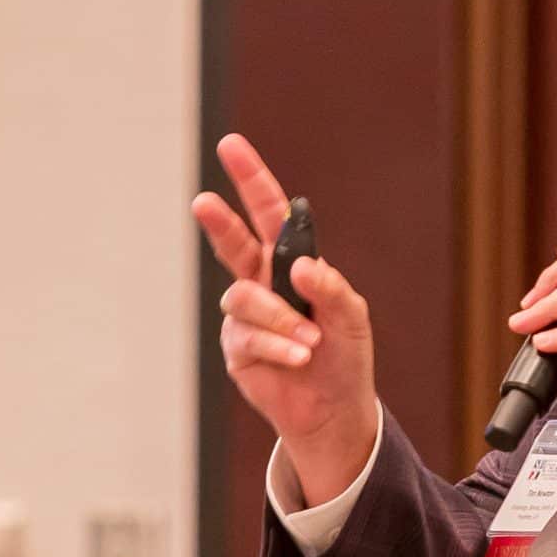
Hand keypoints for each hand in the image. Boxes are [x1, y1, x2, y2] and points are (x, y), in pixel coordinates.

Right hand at [192, 134, 379, 504]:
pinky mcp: (238, 348)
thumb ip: (330, 288)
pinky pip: (247, 336)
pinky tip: (299, 358)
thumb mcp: (352, 317)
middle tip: (204, 201)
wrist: (334, 410)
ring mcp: (246, 316)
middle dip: (219, 220)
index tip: (230, 145)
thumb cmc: (345, 356)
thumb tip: (301, 266)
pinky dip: (277, 346)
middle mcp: (262, 282)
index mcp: (289, 262)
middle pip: (233, 241)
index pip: (269, 213)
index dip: (250, 178)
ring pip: (242, 298)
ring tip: (309, 343)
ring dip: (279, 318)